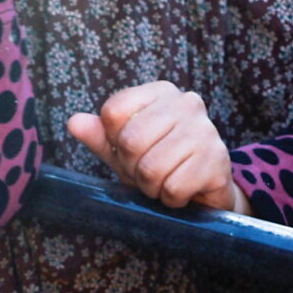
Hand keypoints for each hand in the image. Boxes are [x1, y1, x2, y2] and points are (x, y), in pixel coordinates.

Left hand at [67, 82, 248, 213]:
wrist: (205, 192)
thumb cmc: (162, 165)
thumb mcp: (125, 151)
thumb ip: (101, 137)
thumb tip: (74, 123)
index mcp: (160, 92)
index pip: (113, 111)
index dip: (114, 142)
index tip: (131, 152)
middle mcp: (186, 103)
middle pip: (130, 141)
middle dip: (133, 170)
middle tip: (149, 174)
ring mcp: (206, 130)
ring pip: (152, 168)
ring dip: (152, 188)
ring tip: (166, 183)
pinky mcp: (217, 161)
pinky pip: (173, 188)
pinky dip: (171, 199)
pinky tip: (183, 193)